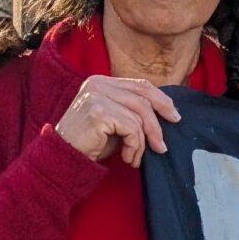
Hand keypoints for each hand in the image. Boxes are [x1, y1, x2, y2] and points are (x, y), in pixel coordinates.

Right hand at [55, 76, 179, 167]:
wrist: (63, 157)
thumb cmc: (90, 142)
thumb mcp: (114, 121)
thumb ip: (132, 110)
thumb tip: (168, 112)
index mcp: (102, 81)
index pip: (141, 85)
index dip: (162, 100)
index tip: (175, 116)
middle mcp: (98, 84)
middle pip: (144, 98)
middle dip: (157, 124)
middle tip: (162, 146)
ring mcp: (97, 96)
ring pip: (139, 117)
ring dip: (142, 143)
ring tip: (135, 158)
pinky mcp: (98, 112)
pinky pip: (132, 129)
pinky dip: (134, 147)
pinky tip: (127, 158)